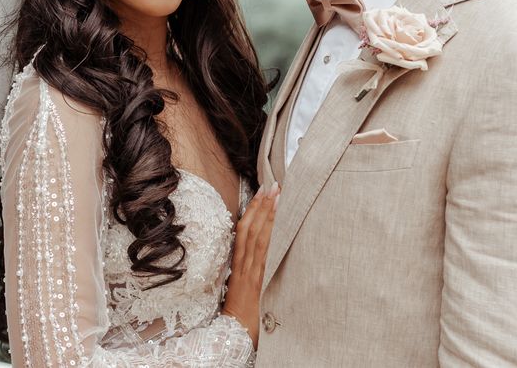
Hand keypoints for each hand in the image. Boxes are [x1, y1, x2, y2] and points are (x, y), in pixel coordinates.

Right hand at [222, 182, 279, 348]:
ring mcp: (251, 270)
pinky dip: (271, 236)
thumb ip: (249, 265)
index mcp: (238, 262)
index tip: (261, 191)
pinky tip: (281, 224)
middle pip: (251, 228)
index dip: (252, 208)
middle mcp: (244, 263)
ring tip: (279, 196)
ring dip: (268, 214)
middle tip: (274, 185)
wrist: (236, 331)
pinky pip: (265, 254)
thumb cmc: (241, 310)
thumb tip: (260, 247)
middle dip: (262, 205)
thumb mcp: (242, 284)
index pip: (244, 229)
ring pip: (258, 237)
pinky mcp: (259, 279)